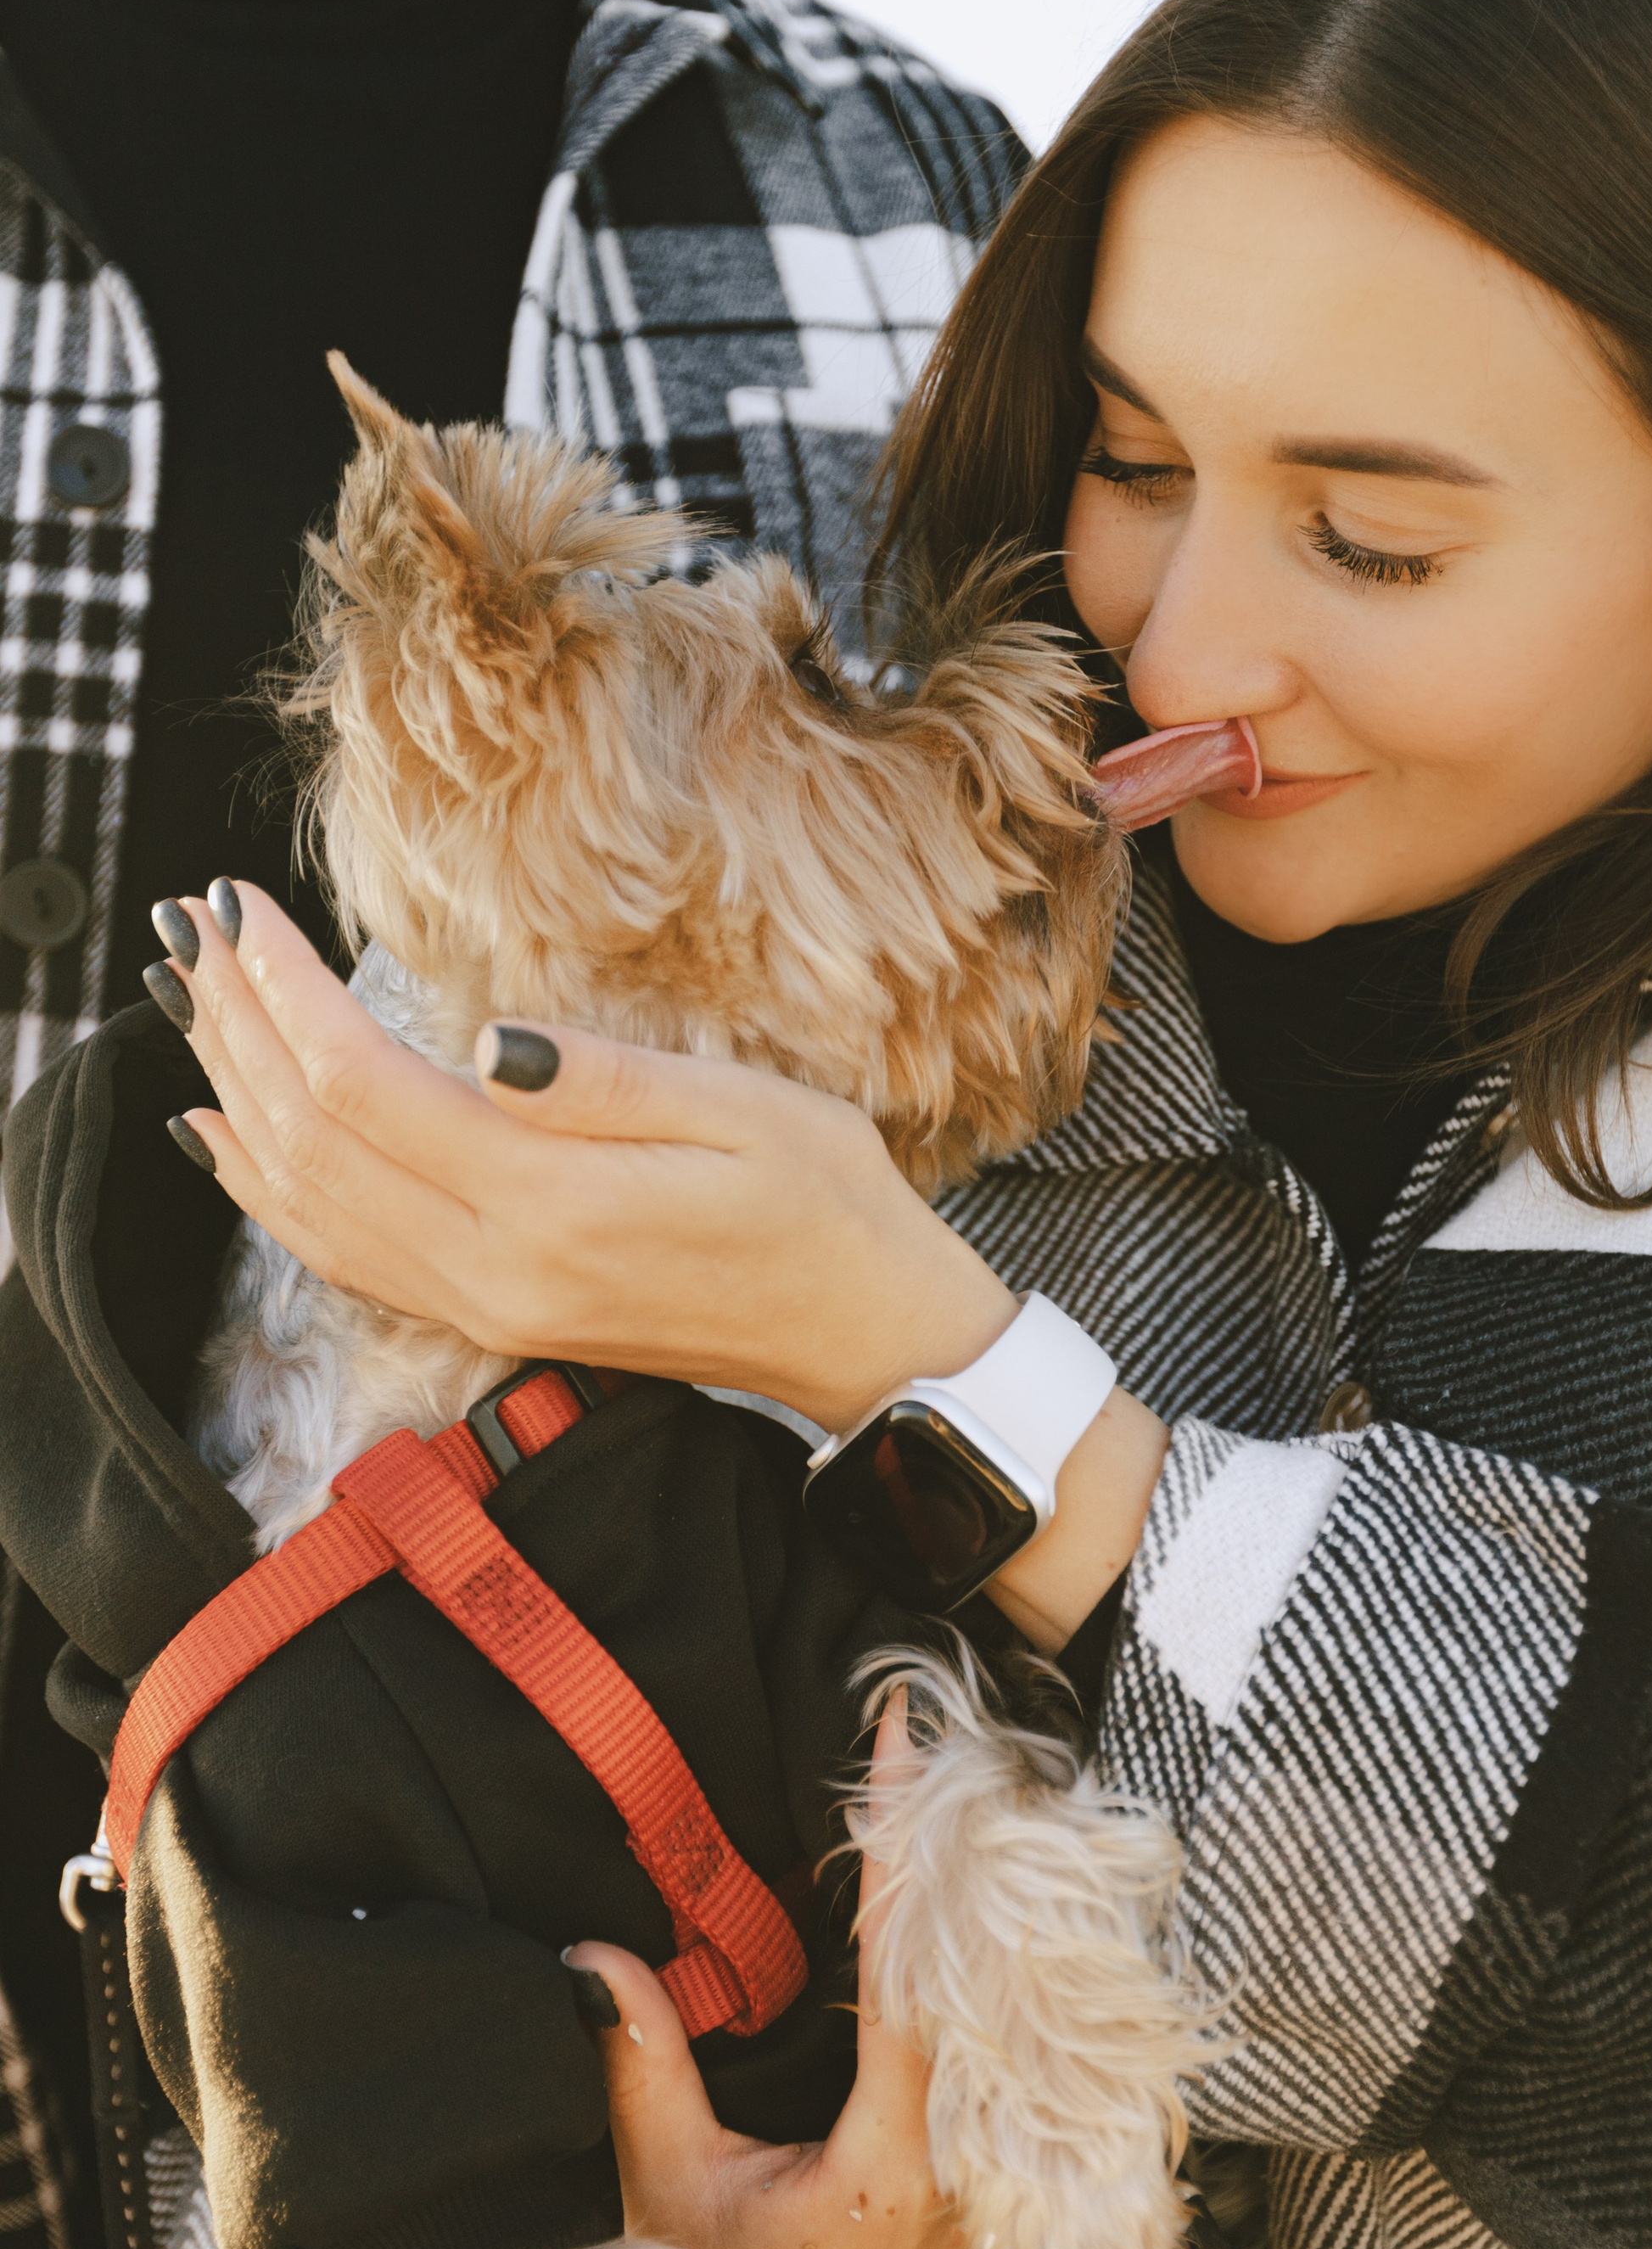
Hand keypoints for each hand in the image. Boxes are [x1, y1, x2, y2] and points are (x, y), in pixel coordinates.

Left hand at [160, 883, 1012, 1434]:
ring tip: (186, 1000)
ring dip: (233, 1094)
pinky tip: (226, 1131)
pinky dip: (264, 1186)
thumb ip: (606, 1081)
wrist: (868, 1341)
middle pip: (310, 1141)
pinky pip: (337, 1255)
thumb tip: (483, 1039)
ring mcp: (485, 1307)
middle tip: (186, 926)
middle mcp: (497, 1271)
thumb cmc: (827, 1209)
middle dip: (234, 1024)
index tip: (245, 906)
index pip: (365, 1087)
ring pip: (305, 1203)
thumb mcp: (749, 1113)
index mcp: (556, 1206)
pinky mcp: (490, 1318)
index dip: (286, 991)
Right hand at [568, 1700, 974, 2248]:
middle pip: (978, 1975)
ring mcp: (989, 2189)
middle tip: (935, 1752)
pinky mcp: (986, 2204)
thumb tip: (592, 1960)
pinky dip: (971, 1991)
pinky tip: (953, 1931)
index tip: (907, 1748)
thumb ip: (639, 2074)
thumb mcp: (668, 2201)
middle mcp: (965, 2170)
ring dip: (966, 1922)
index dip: (907, 1852)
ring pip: (997, 2021)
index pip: (914, 1971)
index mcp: (896, 2161)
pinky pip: (994, 2070)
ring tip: (941, 1811)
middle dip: (954, 1856)